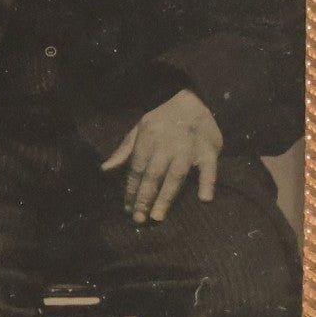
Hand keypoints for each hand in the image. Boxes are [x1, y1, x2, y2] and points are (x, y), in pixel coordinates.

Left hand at [101, 89, 221, 222]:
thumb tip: (105, 169)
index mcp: (147, 139)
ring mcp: (188, 147)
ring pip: (176, 175)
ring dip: (167, 196)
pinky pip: (210, 167)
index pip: (137, 169)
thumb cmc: (162, 119)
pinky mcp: (209, 149)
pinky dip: (208, 182)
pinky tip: (204, 198)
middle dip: (144, 197)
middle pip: (153, 174)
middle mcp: (166, 144)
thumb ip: (124, 151)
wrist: (191, 98)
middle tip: (138, 219)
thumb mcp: (138, 129)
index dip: (131, 189)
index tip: (127, 208)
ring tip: (158, 216)